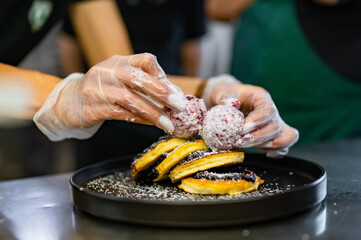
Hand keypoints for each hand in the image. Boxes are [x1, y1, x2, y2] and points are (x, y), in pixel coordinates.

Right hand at [34, 53, 185, 140]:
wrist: (66, 102)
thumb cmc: (100, 91)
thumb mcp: (119, 79)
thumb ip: (142, 84)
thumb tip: (172, 96)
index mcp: (118, 62)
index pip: (145, 60)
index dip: (162, 75)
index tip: (174, 91)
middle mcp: (107, 72)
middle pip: (138, 78)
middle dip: (162, 93)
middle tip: (179, 106)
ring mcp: (97, 89)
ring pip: (130, 99)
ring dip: (152, 112)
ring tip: (168, 123)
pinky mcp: (91, 107)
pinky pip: (119, 113)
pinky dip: (138, 119)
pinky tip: (149, 124)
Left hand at [202, 74, 298, 157]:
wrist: (226, 99)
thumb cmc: (224, 94)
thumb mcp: (221, 92)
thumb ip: (226, 97)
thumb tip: (232, 103)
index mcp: (260, 97)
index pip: (268, 110)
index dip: (258, 121)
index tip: (242, 129)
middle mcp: (270, 111)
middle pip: (275, 126)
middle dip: (258, 137)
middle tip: (239, 141)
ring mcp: (273, 124)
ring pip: (283, 137)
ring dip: (265, 145)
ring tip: (245, 145)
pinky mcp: (271, 135)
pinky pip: (282, 146)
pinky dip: (276, 152)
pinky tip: (266, 154)